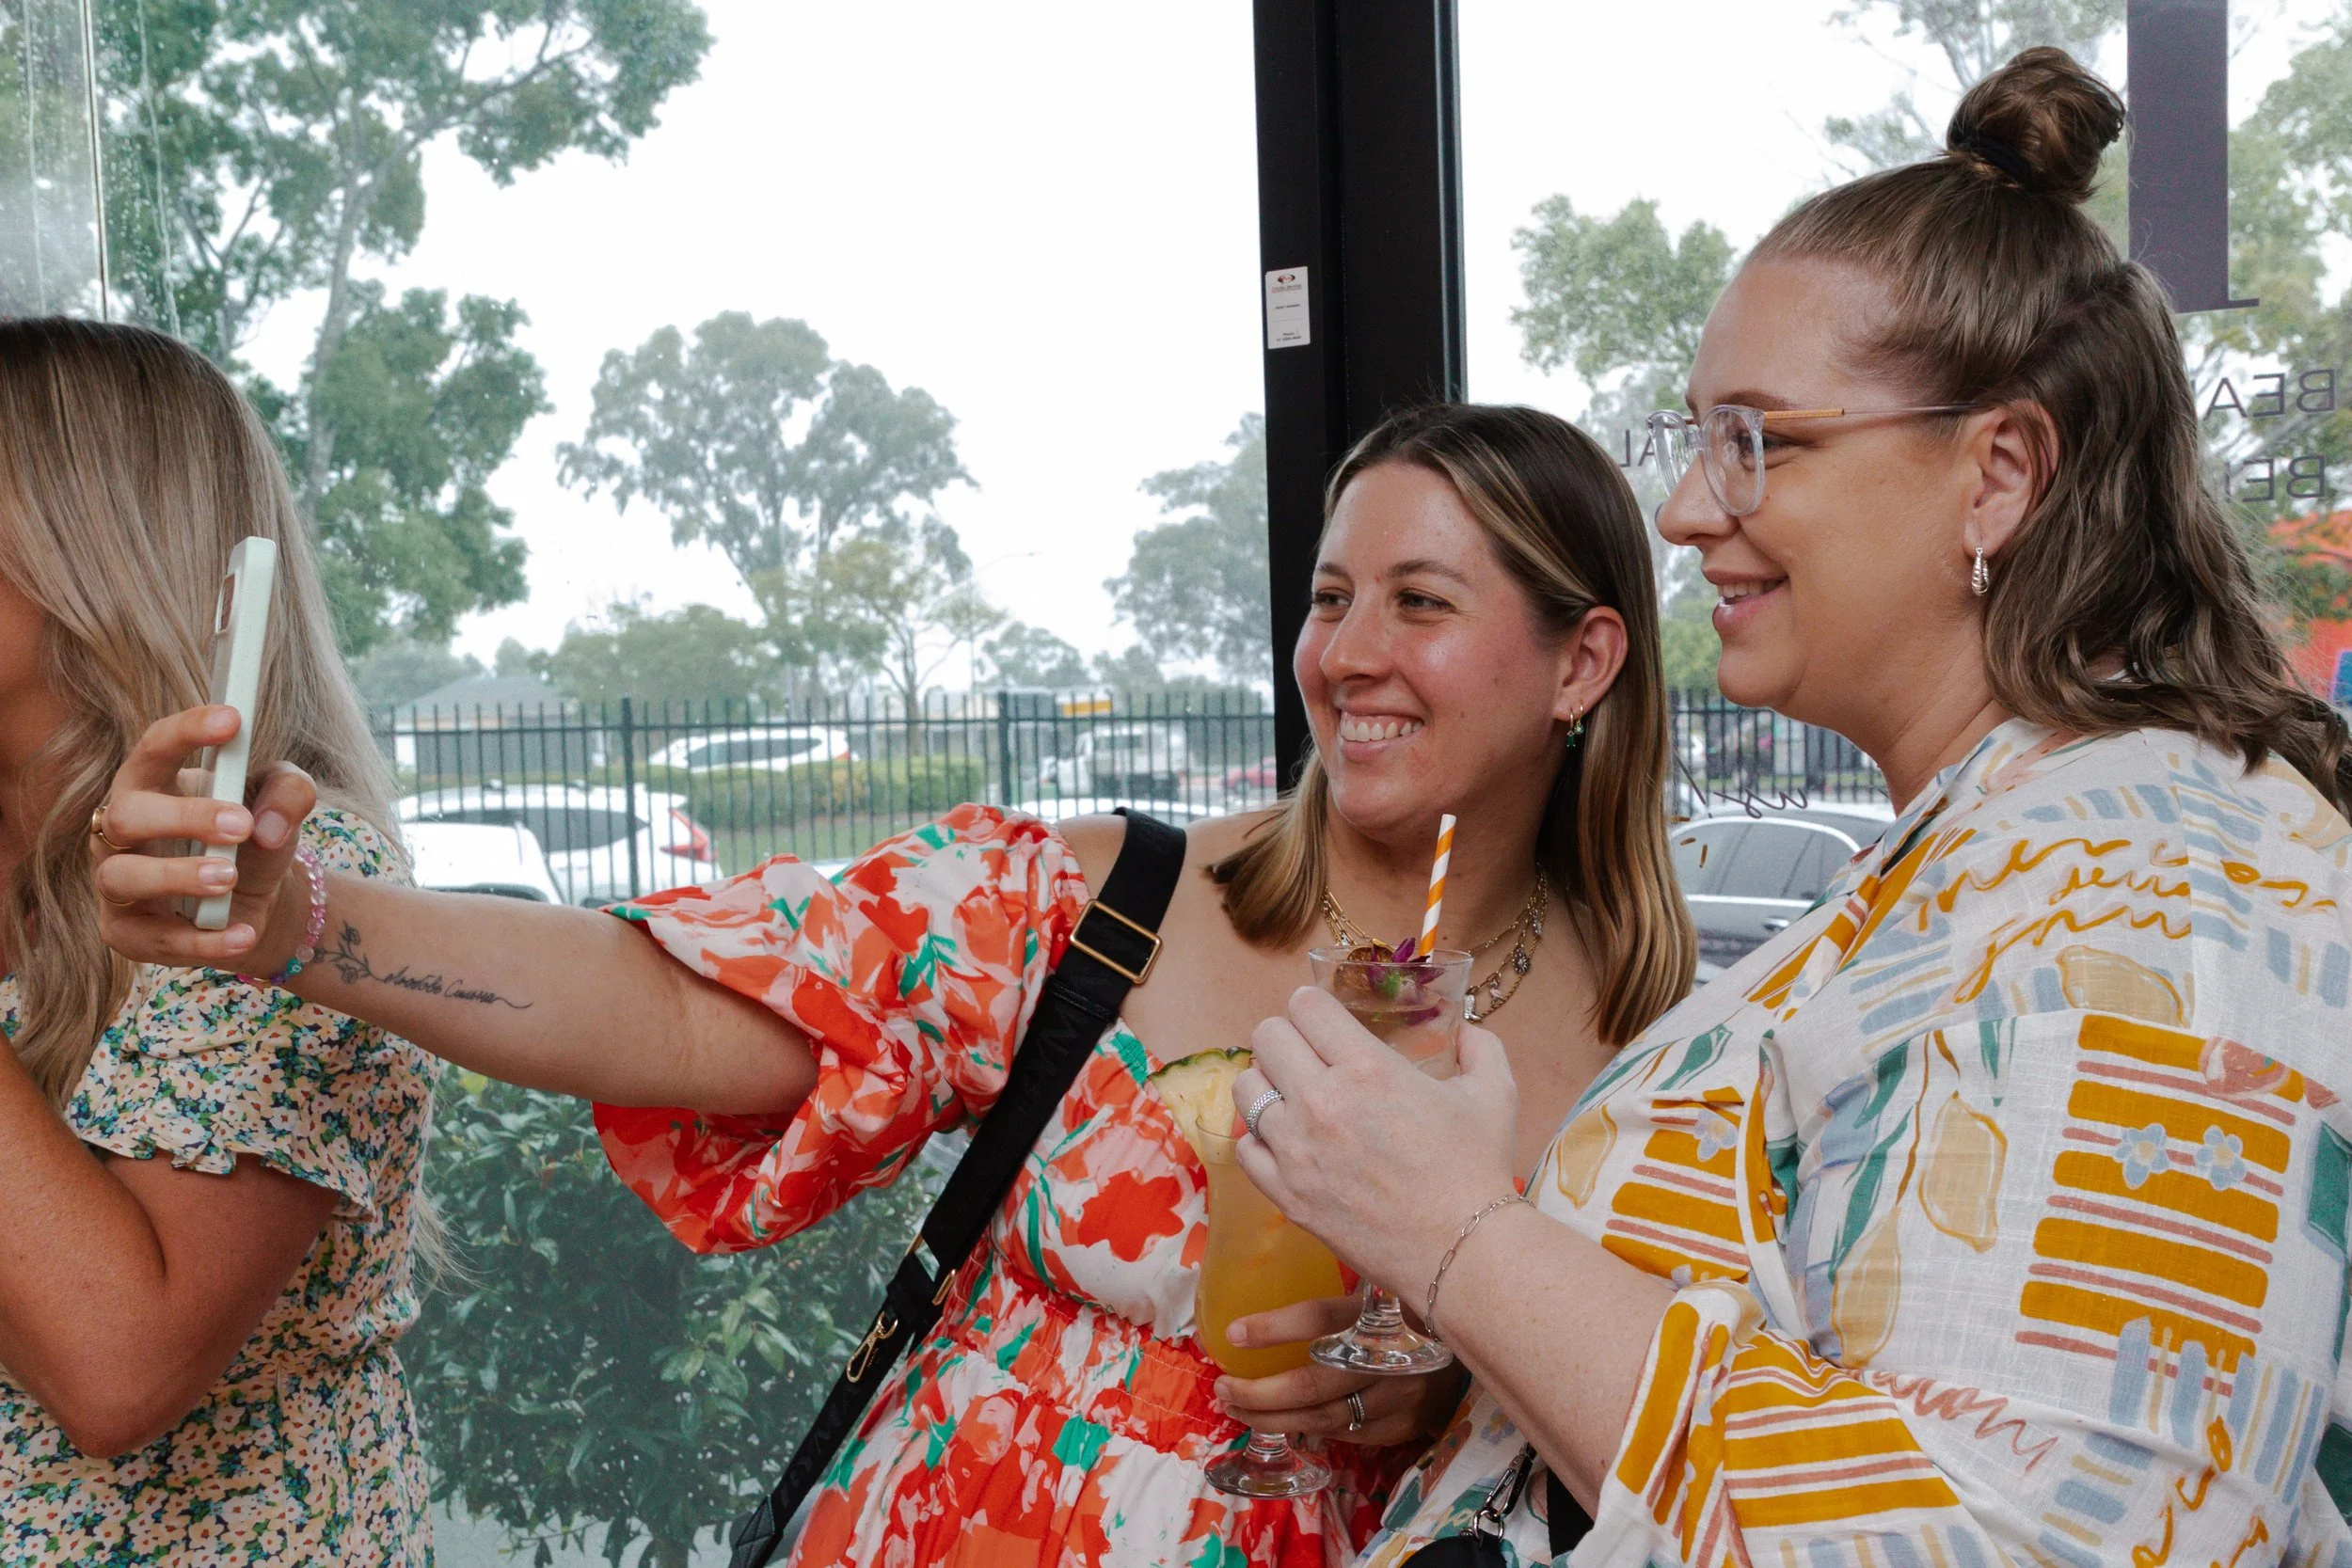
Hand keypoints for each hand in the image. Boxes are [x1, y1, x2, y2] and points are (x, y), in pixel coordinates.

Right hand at [92, 706, 318, 971]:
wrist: (255, 903)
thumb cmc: (254, 837)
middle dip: (184, 817)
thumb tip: (268, 827)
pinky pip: (153, 939)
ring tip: (230, 877)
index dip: (187, 731)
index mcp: (153, 783)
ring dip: (177, 876)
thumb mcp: (282, 803)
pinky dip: (202, 941)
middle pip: (130, 814)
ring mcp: (116, 881)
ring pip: (122, 876)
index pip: (155, 747)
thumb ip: (289, 792)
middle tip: (241, 825)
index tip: (233, 719)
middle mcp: (122, 829)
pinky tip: (245, 933)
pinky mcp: (125, 933)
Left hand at [1214, 1293, 1467, 1445]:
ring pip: (1324, 1417)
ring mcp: (1399, 1396)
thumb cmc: (1415, 1304)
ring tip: (1237, 1407)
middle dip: (1260, 1391)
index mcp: (1380, 1310)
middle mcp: (1390, 1357)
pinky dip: (1309, 1428)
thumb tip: (1280, 1249)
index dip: (1274, 1328)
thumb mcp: (1384, 1280)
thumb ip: (1341, 1281)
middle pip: (1314, 1382)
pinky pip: (1347, 1433)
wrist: (1482, 1337)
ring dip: (1273, 1417)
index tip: (1234, 1332)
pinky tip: (1279, 1421)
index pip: (1319, 1320)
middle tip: (1223, 1386)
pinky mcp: (1404, 1424)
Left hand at [1236, 989, 1519, 1298]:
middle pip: (1267, 1037)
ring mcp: (1296, 1150)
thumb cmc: (1478, 1170)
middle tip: (1309, 1058)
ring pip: (1246, 1088)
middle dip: (1287, 1039)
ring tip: (1293, 1099)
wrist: (1461, 1251)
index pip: (1304, 1006)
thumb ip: (1481, 1049)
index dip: (1313, 1007)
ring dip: (1267, 1085)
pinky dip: (1262, 1141)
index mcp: (1367, 1068)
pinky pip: (1245, 1148)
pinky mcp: (1285, 1193)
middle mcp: (1321, 1101)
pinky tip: (1288, 1144)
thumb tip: (1468, 1031)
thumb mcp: (1495, 1094)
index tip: (1324, 1022)